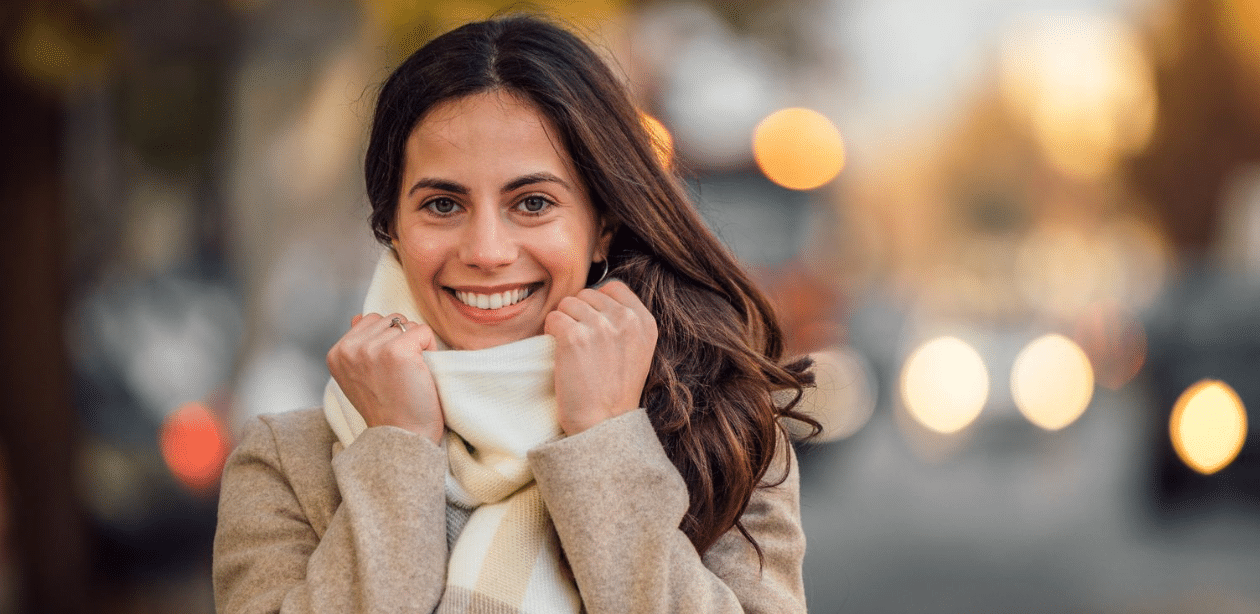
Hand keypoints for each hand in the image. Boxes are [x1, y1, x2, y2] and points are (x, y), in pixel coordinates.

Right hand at [326, 313, 444, 443]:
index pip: (370, 321)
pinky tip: (422, 372)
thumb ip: (358, 345)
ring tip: (410, 374)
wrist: (402, 437)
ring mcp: (371, 349)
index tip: (387, 372)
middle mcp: (350, 349)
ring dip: (416, 345)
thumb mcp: (359, 376)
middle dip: (401, 340)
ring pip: (406, 324)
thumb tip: (358, 317)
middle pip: (389, 319)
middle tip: (401, 374)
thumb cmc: (388, 408)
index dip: (387, 341)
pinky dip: (431, 349)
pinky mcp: (396, 350)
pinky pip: (423, 331)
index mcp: (337, 354)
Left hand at [544, 280, 657, 434]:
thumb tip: (596, 296)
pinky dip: (550, 333)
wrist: (603, 424)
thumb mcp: (638, 351)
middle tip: (582, 344)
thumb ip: (626, 321)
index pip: (614, 287)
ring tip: (572, 351)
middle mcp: (626, 319)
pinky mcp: (574, 337)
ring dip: (564, 323)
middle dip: (579, 314)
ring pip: (567, 304)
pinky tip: (561, 353)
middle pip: (587, 294)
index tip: (595, 326)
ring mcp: (600, 326)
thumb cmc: (615, 392)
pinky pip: (552, 318)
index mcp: (645, 322)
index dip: (598, 303)